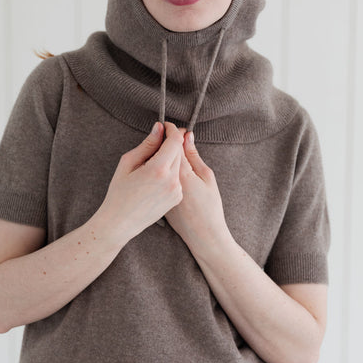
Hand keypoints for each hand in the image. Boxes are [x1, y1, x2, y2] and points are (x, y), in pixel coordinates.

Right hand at [97, 122, 183, 243]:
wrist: (120, 222)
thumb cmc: (119, 192)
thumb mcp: (128, 163)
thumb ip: (147, 144)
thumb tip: (159, 128)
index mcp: (159, 169)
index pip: (175, 140)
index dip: (172, 129)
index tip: (165, 126)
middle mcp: (172, 180)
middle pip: (180, 151)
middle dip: (172, 142)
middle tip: (159, 139)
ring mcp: (177, 190)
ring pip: (180, 164)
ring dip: (171, 157)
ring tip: (153, 161)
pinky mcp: (177, 198)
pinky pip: (178, 177)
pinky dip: (171, 171)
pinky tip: (155, 177)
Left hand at [165, 132, 227, 246]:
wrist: (200, 236)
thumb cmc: (209, 207)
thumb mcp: (206, 178)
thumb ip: (192, 155)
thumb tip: (186, 135)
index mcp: (176, 173)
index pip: (170, 141)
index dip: (171, 131)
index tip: (174, 126)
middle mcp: (163, 180)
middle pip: (160, 151)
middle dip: (165, 140)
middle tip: (175, 136)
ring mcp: (157, 190)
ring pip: (156, 163)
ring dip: (160, 154)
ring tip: (173, 151)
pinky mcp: (154, 197)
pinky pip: (154, 176)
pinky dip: (157, 169)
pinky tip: (165, 169)